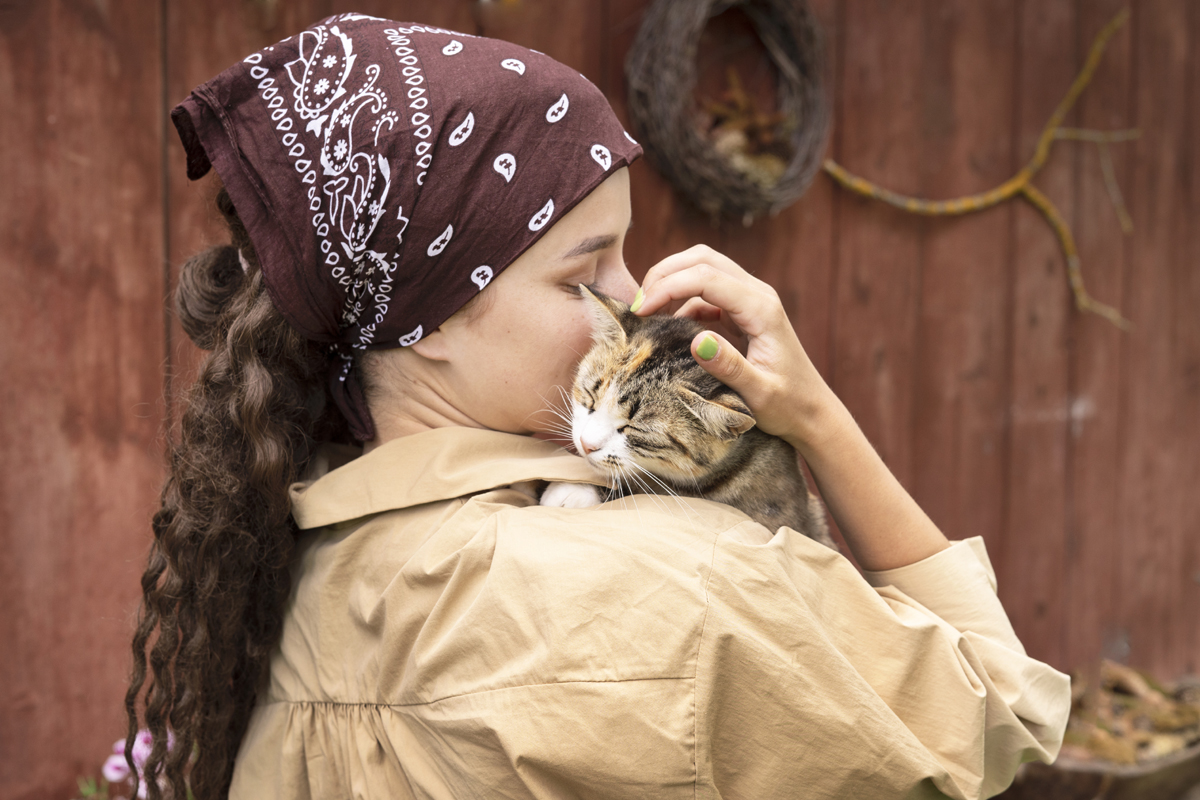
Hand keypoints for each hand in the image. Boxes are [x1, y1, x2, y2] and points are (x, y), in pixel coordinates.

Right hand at [632, 245, 835, 448]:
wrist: (811, 412)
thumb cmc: (788, 406)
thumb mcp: (758, 393)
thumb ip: (729, 367)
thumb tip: (697, 339)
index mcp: (761, 309)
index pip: (706, 278)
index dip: (667, 288)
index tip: (639, 313)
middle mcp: (757, 295)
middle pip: (702, 259)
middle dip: (664, 274)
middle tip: (637, 306)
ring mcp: (750, 300)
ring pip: (703, 268)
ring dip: (671, 282)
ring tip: (646, 313)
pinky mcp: (742, 311)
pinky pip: (706, 291)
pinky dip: (681, 300)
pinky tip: (667, 325)